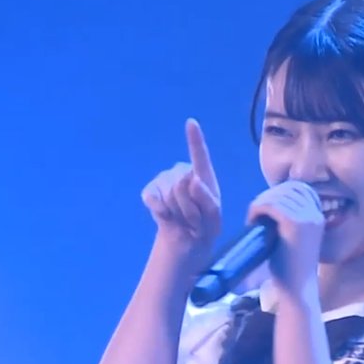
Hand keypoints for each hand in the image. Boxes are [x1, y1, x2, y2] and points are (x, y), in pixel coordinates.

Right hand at [140, 119, 221, 267]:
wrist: (185, 241)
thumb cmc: (205, 227)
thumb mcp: (213, 220)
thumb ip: (208, 201)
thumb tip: (192, 180)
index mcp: (203, 175)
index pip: (200, 155)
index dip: (194, 139)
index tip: (191, 122)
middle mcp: (183, 172)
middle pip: (181, 185)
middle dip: (189, 208)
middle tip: (194, 220)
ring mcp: (164, 179)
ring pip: (168, 195)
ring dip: (178, 213)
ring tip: (184, 220)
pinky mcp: (150, 190)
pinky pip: (153, 199)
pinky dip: (161, 213)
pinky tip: (167, 217)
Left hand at [246, 181, 323, 295]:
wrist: (296, 289)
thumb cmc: (289, 269)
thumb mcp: (290, 238)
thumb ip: (285, 220)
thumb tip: (266, 205)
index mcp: (318, 217)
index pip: (300, 188)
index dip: (280, 191)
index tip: (265, 207)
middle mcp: (316, 214)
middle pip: (288, 188)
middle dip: (268, 196)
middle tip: (255, 214)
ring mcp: (307, 218)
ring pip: (278, 195)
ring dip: (260, 203)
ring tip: (253, 219)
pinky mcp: (295, 224)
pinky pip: (271, 205)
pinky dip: (257, 209)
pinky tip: (252, 221)